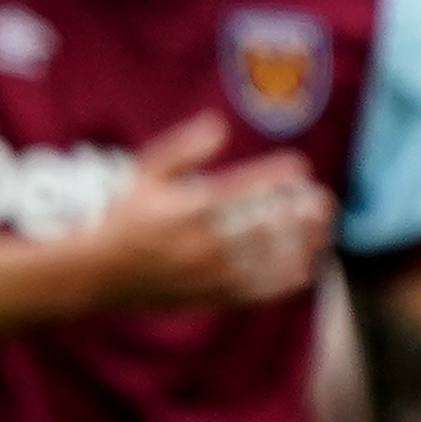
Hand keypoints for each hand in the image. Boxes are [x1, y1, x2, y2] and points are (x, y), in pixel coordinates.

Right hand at [89, 112, 333, 311]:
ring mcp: (209, 273)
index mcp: (187, 208)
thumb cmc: (123, 218)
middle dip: (301, 212)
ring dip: (302, 244)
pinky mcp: (211, 296)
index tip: (298, 166)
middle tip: (323, 199)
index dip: (277, 175)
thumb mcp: (141, 175)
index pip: (243, 188)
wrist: (97, 274)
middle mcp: (202, 242)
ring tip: (322, 228)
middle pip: (266, 226)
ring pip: (270, 261)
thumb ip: (182, 150)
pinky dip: (287, 279)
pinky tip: (305, 266)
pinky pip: (259, 291)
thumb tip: (219, 125)